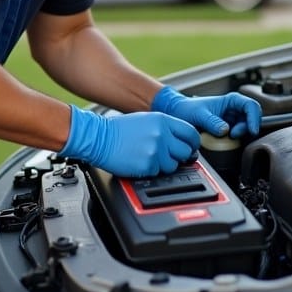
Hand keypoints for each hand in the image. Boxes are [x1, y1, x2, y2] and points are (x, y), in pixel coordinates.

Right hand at [58, 106, 199, 176]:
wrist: (99, 138)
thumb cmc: (119, 130)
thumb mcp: (146, 119)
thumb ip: (166, 128)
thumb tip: (182, 140)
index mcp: (163, 120)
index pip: (191, 133)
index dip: (192, 143)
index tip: (189, 147)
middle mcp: (162, 135)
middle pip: (186, 151)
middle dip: (179, 155)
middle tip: (168, 155)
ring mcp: (155, 151)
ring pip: (174, 165)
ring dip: (165, 164)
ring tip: (151, 157)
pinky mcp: (147, 165)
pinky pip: (159, 173)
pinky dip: (152, 170)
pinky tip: (142, 162)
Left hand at [151, 86, 261, 138]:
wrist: (177, 114)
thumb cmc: (187, 109)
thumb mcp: (199, 115)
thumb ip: (212, 122)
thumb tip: (225, 130)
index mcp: (230, 100)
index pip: (250, 105)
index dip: (254, 117)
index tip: (251, 129)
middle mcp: (233, 110)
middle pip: (252, 118)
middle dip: (247, 128)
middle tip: (234, 135)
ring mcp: (231, 121)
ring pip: (245, 129)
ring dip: (240, 135)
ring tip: (226, 138)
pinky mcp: (227, 132)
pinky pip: (237, 137)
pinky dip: (234, 141)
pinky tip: (224, 142)